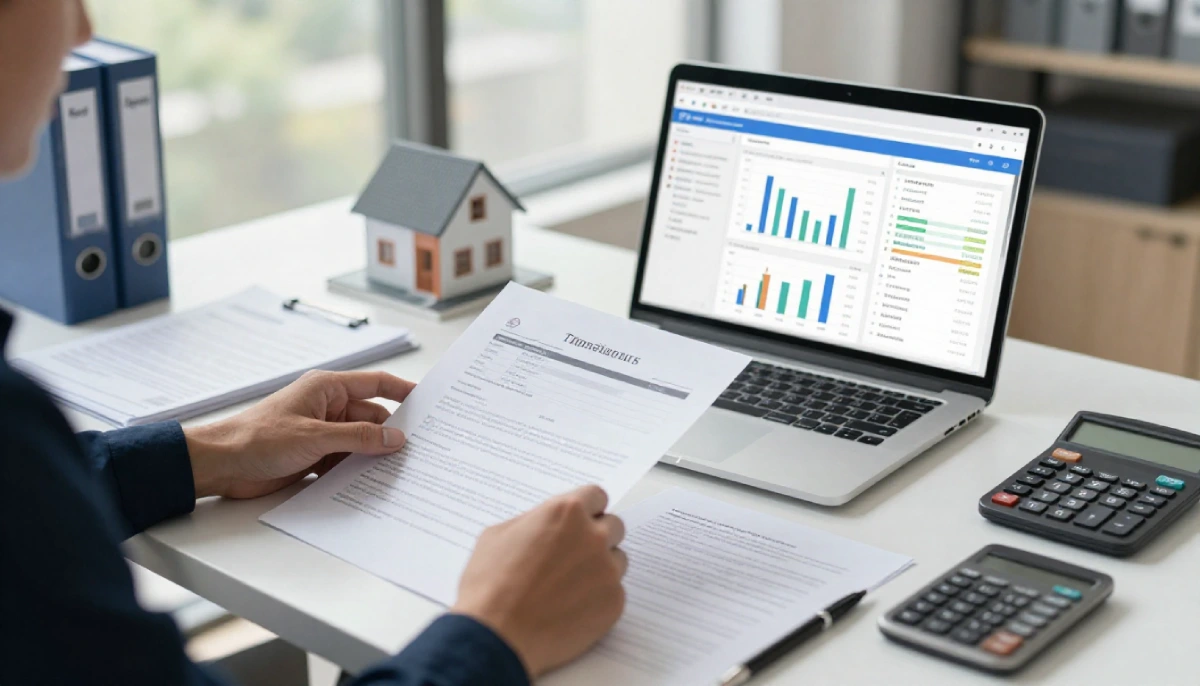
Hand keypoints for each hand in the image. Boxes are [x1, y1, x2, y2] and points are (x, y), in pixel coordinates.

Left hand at [184, 370, 415, 498]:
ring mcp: (321, 433)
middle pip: (372, 418)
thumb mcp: (314, 437)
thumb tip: (395, 439)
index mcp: (327, 388)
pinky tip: (371, 484)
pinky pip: (345, 461)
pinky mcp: (313, 456)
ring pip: (360, 443)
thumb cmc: (257, 438)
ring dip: (373, 457)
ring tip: (399, 472)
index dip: (404, 391)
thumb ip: (358, 439)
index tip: (429, 403)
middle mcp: (327, 407)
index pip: (376, 384)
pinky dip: (356, 471)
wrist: (220, 464)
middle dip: (391, 435)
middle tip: (418, 450)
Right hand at [451, 485, 627, 677]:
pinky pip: (614, 592)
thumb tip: (545, 524)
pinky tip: (571, 608)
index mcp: (566, 513)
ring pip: (617, 560)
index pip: (596, 496)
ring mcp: (607, 571)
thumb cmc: (490, 585)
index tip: (581, 521)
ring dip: (600, 566)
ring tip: (569, 586)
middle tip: (574, 555)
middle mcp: (593, 537)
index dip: (587, 509)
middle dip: (596, 536)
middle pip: (613, 526)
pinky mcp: (614, 602)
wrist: (497, 636)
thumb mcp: (499, 535)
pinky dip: (597, 598)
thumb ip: (533, 521)